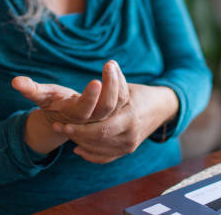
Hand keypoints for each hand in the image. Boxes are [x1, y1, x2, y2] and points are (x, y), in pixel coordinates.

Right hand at [11, 60, 129, 124]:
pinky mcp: (114, 108)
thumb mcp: (40, 96)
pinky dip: (121, 82)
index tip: (96, 80)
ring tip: (111, 64)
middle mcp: (93, 118)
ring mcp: (105, 115)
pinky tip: (114, 68)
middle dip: (111, 86)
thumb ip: (29, 89)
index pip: (86, 110)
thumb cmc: (52, 103)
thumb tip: (14, 81)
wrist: (67, 117)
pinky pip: (123, 97)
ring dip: (117, 82)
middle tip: (109, 65)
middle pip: (107, 107)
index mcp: (75, 115)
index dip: (91, 97)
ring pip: (118, 102)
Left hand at [54, 84, 178, 163]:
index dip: (79, 128)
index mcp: (130, 118)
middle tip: (59, 127)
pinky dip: (90, 154)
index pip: (101, 129)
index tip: (61, 121)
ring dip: (80, 142)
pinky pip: (105, 157)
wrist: (161, 109)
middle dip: (76, 134)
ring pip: (99, 151)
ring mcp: (129, 146)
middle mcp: (130, 136)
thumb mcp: (129, 87)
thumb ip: (117, 81)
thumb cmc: (140, 94)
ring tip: (65, 132)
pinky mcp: (127, 150)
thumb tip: (110, 63)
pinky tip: (77, 148)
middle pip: (97, 141)